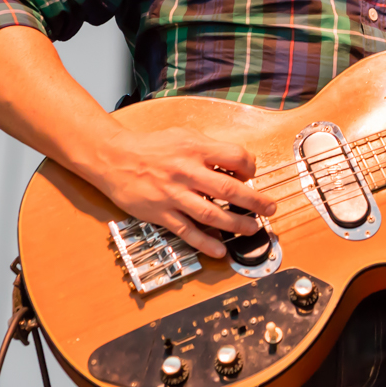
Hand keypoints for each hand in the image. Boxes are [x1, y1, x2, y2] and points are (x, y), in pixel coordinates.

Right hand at [89, 127, 274, 257]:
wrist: (114, 158)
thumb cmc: (152, 147)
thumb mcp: (184, 136)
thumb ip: (209, 150)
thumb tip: (236, 166)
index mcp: (195, 149)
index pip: (236, 157)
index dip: (250, 168)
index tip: (251, 176)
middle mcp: (187, 172)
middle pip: (230, 189)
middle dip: (255, 201)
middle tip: (270, 208)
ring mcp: (174, 195)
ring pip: (211, 214)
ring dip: (236, 224)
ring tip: (251, 230)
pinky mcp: (161, 213)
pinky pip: (187, 231)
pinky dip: (205, 242)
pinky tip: (220, 249)